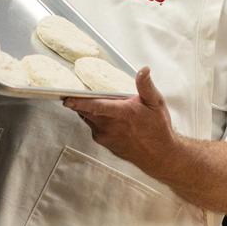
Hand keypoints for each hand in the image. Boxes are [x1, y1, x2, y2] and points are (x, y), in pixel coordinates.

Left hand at [63, 67, 178, 172]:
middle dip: (80, 101)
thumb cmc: (158, 129)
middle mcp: (110, 126)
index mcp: (123, 113)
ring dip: (88, 110)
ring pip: (88, 118)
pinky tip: (106, 116)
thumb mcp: (156, 103)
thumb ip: (146, 86)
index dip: (79, 102)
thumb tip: (143, 70)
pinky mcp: (104, 142)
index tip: (67, 98)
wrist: (159, 155)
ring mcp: (105, 136)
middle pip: (86, 111)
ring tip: (96, 101)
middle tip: (77, 90)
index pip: (96, 106)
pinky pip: (93, 127)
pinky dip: (95, 120)